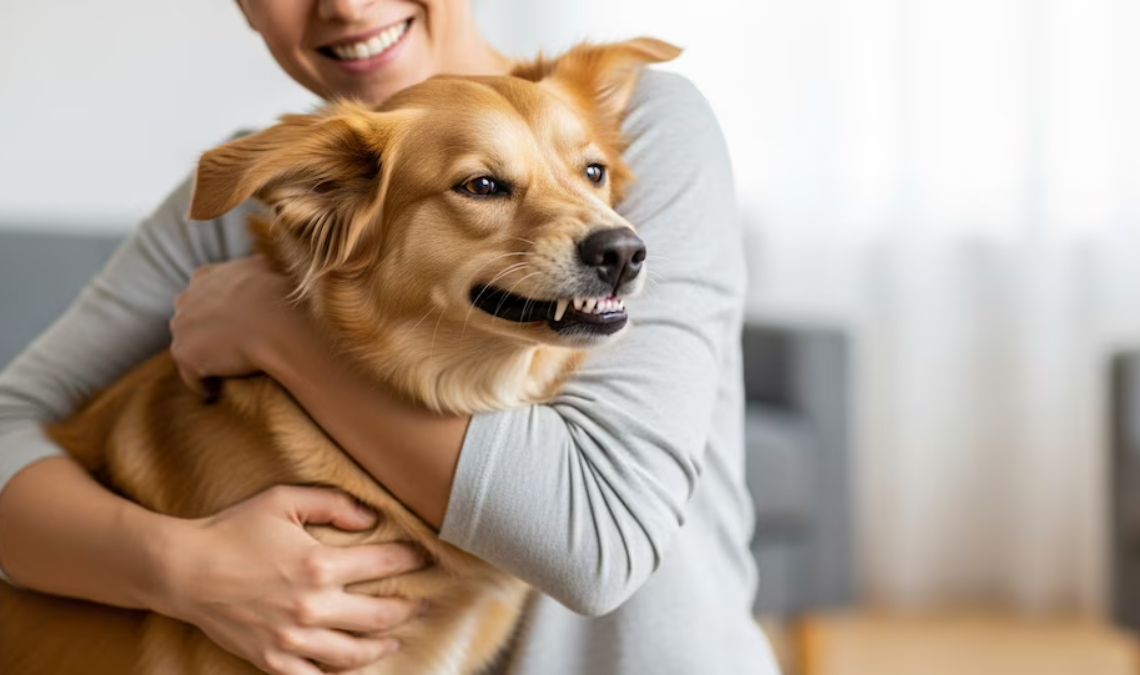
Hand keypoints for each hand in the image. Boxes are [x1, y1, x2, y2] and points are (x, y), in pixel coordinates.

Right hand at [155, 486, 425, 674]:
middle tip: (426, 604)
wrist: (183, 570)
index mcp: (320, 563)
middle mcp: (313, 605)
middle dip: (411, 608)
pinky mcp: (273, 660)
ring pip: (356, 652)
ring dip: (384, 645)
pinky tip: (353, 665)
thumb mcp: (284, 499)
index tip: (426, 558)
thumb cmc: (233, 529)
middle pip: (382, 614)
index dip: (412, 559)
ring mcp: (294, 638)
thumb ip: (333, 503)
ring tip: (396, 638)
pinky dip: (340, 674)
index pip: (386, 562)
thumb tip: (370, 517)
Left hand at [170, 255, 306, 396]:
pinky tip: (216, 392)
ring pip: (189, 346)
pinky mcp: (185, 354)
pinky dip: (203, 385)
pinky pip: (192, 376)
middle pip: (190, 318)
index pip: (202, 290)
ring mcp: (182, 326)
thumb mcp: (266, 268)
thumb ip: (253, 267)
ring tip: (223, 373)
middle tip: (230, 346)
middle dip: (205, 330)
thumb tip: (260, 265)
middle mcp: (187, 297)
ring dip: (204, 357)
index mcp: (206, 276)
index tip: (234, 318)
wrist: (276, 324)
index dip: (217, 305)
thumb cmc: (279, 297)